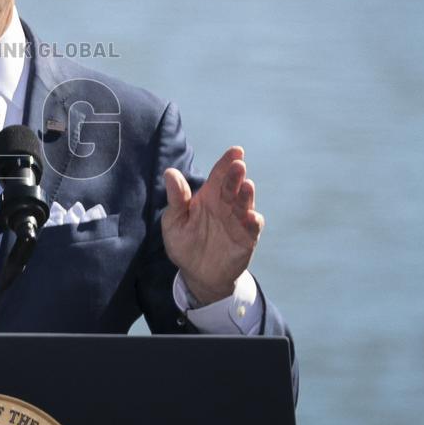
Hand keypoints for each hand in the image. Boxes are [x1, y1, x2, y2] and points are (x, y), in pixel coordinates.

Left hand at [162, 146, 263, 304]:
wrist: (197, 274)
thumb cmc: (183, 243)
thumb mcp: (174, 221)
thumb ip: (176, 198)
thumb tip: (170, 172)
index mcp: (208, 196)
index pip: (219, 175)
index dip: (227, 162)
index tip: (236, 151)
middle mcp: (226, 205)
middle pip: (233, 186)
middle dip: (236, 175)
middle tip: (238, 165)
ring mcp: (238, 221)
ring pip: (246, 203)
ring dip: (247, 195)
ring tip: (246, 186)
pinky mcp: (247, 238)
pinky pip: (253, 228)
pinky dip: (254, 221)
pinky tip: (251, 217)